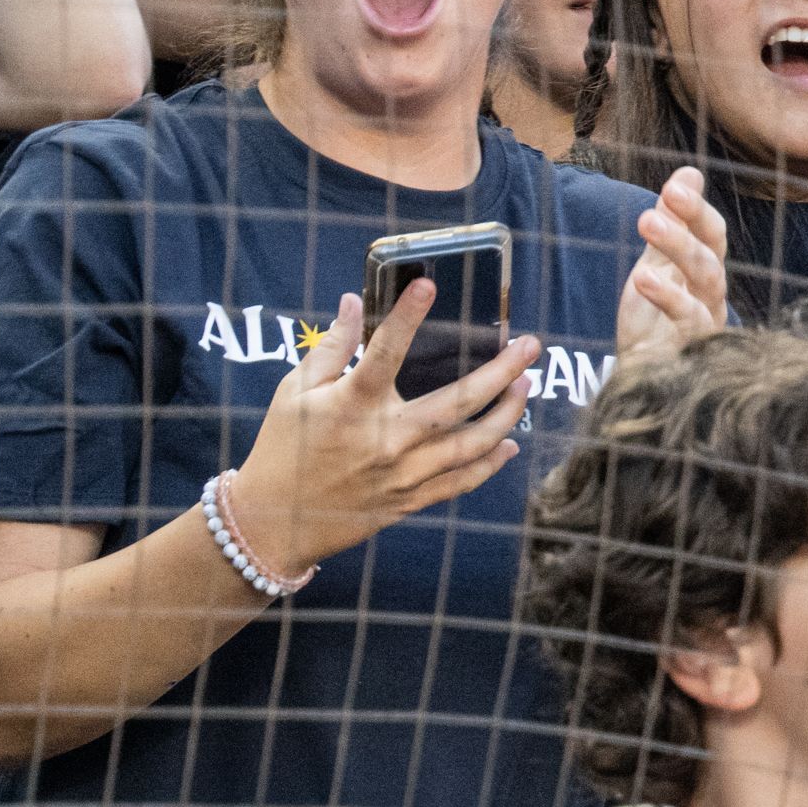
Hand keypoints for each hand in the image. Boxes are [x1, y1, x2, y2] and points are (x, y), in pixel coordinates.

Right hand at [230, 279, 541, 578]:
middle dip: (501, 372)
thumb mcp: (294, 392)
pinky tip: (508, 443)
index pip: (386, 351)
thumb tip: (352, 302)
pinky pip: (463, 481)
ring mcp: (405, 473)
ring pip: (473, 443)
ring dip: (507, 414)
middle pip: (458, 401)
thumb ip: (330, 348)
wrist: (276, 521)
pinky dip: (490, 463)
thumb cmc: (284, 448)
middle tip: (531, 347)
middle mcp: (387, 438)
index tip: (428, 286)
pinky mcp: (412, 500)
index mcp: (352, 404)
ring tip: (526, 386)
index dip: (407, 316)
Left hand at [615, 164, 730, 360]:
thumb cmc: (652, 320)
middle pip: (712, 254)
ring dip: (680, 247)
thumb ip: (671, 223)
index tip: (676, 184)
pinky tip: (643, 278)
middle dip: (689, 222)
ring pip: (708, 279)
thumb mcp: (656, 263)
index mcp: (705, 272)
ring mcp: (707, 322)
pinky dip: (669, 297)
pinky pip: (690, 320)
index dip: (697, 209)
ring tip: (648, 221)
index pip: (712, 235)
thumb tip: (689, 172)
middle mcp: (712, 295)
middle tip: (666, 195)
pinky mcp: (692, 349)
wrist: (638, 375)